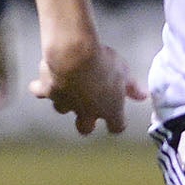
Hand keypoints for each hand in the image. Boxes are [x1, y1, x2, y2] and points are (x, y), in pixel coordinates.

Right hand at [31, 26, 145, 135]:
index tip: (116, 118)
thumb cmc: (103, 62)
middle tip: (87, 108)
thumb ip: (132, 87)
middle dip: (86, 121)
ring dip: (65, 99)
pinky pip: (40, 92)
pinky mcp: (48, 92)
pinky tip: (42, 81)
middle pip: (84, 128)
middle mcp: (86, 112)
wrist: (74, 56)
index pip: (116, 127)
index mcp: (109, 109)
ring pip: (62, 109)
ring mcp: (65, 103)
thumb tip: (143, 96)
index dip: (116, 123)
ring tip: (67, 85)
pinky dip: (40, 87)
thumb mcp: (123, 72)